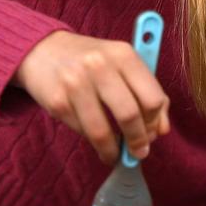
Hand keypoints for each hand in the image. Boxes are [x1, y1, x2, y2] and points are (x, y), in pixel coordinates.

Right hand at [12, 30, 169, 164]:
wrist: (43, 50)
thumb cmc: (92, 61)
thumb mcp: (122, 64)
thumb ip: (147, 92)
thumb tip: (162, 130)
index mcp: (123, 55)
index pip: (152, 98)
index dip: (155, 121)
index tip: (153, 132)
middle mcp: (100, 66)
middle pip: (129, 115)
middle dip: (138, 141)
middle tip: (139, 151)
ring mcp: (76, 84)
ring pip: (103, 132)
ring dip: (113, 151)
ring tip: (116, 154)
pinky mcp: (58, 102)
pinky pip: (82, 132)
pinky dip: (93, 142)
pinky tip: (96, 139)